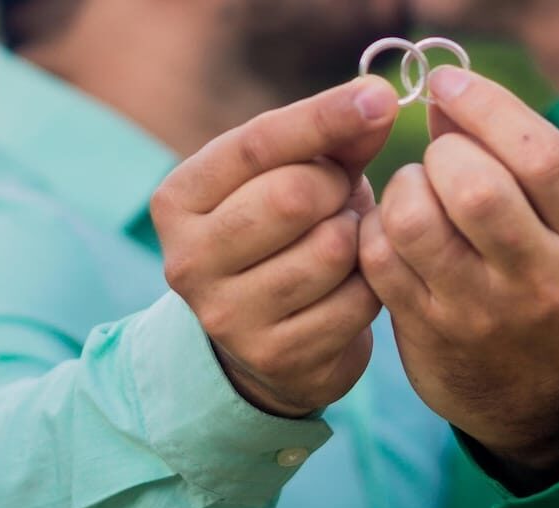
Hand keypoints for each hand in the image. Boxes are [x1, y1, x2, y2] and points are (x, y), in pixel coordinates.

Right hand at [152, 77, 399, 417]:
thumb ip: (332, 140)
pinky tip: (353, 286)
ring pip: (331, 250)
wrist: (268, 345)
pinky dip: (372, 285)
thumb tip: (378, 101)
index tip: (379, 98)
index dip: (323, 117)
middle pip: (294, 196)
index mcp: (178, 202)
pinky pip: (357, 300)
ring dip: (357, 238)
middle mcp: (188, 261)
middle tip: (341, 199)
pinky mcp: (278, 358)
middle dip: (337, 189)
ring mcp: (228, 317)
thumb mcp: (295, 178)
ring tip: (343, 243)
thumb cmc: (283, 238)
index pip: (255, 145)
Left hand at [359, 67, 558, 489]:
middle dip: (443, 153)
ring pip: (417, 221)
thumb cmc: (548, 283)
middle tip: (442, 160)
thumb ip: (517, 160)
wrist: (541, 397)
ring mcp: (482, 312)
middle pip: (475, 187)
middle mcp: (542, 278)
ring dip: (404, 188)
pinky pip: (382, 257)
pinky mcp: (429, 332)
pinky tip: (396, 230)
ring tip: (417, 194)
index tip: (449, 84)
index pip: (541, 155)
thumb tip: (447, 95)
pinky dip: (377, 227)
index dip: (486, 106)